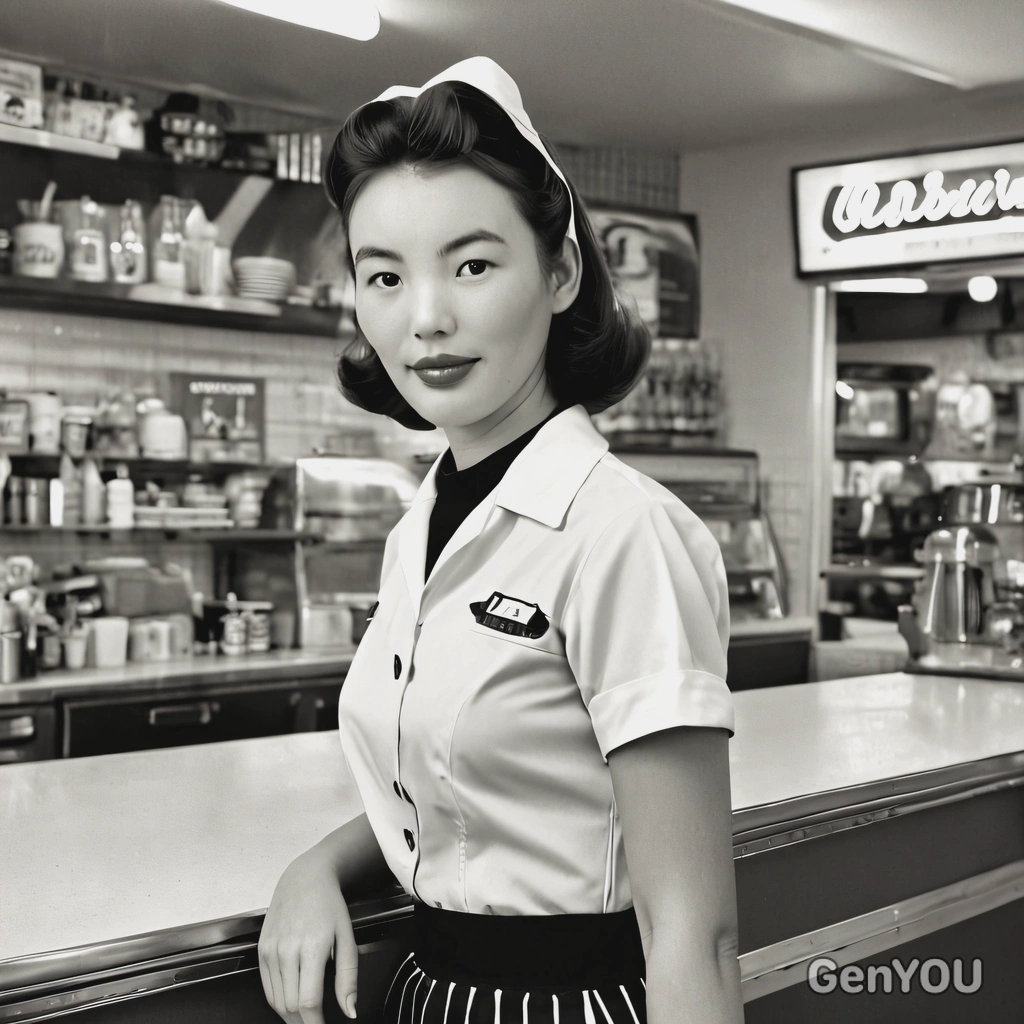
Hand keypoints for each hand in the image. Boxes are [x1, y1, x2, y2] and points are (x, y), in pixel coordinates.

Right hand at [259, 846, 359, 1021]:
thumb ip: (348, 978)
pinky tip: (291, 1002)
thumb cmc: (329, 905)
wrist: (304, 878)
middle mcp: (286, 951)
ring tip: (305, 1018)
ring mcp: (270, 951)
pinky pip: (267, 987)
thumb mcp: (348, 938)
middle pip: (290, 1007)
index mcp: (311, 948)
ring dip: (290, 1016)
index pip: (308, 1003)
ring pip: (276, 1001)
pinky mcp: (261, 950)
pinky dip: (278, 1002)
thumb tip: (350, 1011)